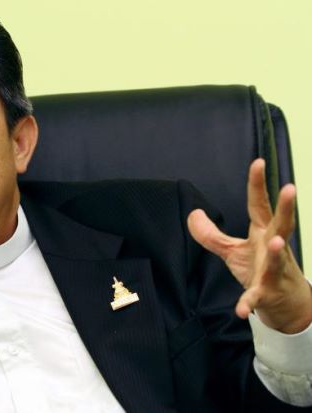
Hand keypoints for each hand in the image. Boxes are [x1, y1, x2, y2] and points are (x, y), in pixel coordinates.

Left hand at [188, 158, 311, 333]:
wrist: (283, 303)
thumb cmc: (259, 269)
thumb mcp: (232, 250)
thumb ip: (211, 234)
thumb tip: (193, 214)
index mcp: (263, 233)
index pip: (259, 205)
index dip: (258, 184)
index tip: (258, 162)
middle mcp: (272, 247)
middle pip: (281, 224)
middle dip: (286, 207)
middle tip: (291, 188)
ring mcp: (273, 270)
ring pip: (277, 259)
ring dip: (277, 252)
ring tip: (276, 242)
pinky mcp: (266, 293)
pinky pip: (257, 298)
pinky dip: (249, 304)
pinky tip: (242, 311)